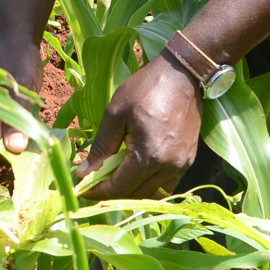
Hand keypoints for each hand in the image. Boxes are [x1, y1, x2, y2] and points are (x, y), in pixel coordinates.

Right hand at [0, 38, 43, 155]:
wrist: (15, 41)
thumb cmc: (19, 60)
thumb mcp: (23, 88)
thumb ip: (17, 117)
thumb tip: (15, 149)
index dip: (11, 151)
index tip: (33, 151)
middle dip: (15, 146)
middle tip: (38, 140)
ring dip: (17, 138)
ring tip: (36, 130)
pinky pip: (2, 128)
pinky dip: (16, 129)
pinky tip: (29, 123)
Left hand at [75, 51, 202, 199]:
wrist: (182, 74)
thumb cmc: (146, 89)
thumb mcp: (115, 114)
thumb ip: (100, 148)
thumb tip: (84, 173)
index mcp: (149, 157)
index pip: (120, 188)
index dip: (98, 192)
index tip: (81, 189)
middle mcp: (168, 167)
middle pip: (136, 194)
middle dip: (112, 192)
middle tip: (93, 182)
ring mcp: (182, 165)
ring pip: (153, 193)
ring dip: (132, 191)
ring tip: (114, 178)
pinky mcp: (188, 159)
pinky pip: (167, 184)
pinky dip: (150, 185)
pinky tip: (137, 173)